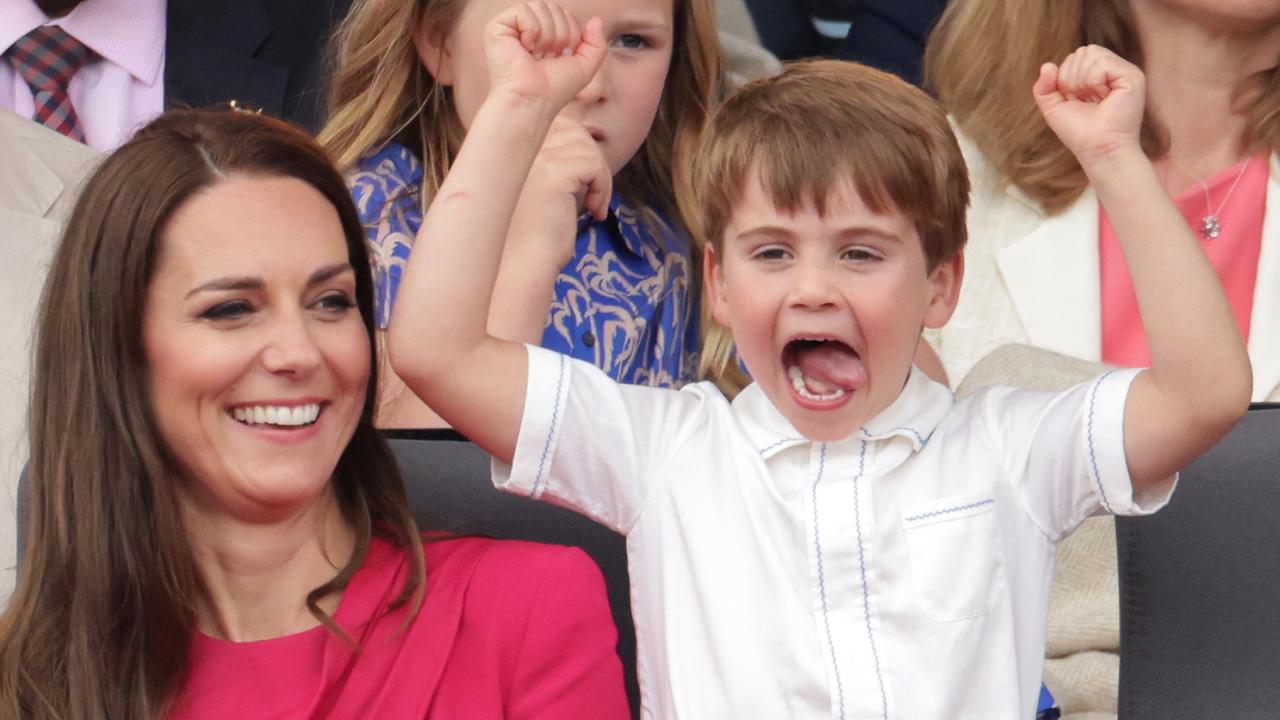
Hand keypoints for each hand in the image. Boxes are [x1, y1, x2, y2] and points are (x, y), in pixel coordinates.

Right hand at [485, 1, 606, 114]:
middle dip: (560, 35)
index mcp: (545, 35)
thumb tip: (596, 19)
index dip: (571, 36)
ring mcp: (512, 27)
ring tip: (536, 55)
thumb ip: (597, 44)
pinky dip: (531, 30)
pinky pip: (524, 10)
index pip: (566, 15)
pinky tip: (525, 48)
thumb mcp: (585, 67)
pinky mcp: (497, 27)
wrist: (533, 101)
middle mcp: (528, 29)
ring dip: (547, 36)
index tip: (560, 59)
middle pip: (555, 8)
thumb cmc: (555, 89)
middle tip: (548, 58)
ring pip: (541, 6)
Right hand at [507, 115, 612, 272]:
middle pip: (571, 129)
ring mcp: (534, 159)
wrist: (519, 270)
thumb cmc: (530, 241)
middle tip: (592, 193)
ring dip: (599, 175)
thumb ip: (554, 166)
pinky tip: (595, 211)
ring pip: (585, 145)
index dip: (576, 147)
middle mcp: (518, 151)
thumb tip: (587, 137)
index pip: (553, 125)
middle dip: (590, 158)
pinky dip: (603, 186)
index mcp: (511, 153)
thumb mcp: (539, 194)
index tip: (582, 184)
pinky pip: (593, 164)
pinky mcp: (553, 173)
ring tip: (594, 205)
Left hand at [1033, 45, 1145, 169]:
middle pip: (1083, 51)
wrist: (1098, 150)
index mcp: (1099, 75)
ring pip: (1091, 52)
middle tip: (1085, 100)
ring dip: (1082, 80)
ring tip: (1094, 99)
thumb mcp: (1053, 108)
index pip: (1076, 56)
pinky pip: (1102, 63)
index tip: (1077, 100)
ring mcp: (1125, 72)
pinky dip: (1093, 81)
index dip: (1066, 78)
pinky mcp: (1133, 76)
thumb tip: (1047, 65)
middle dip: (1072, 78)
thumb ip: (1044, 87)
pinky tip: (1103, 97)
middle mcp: (1114, 70)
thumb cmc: (1079, 133)